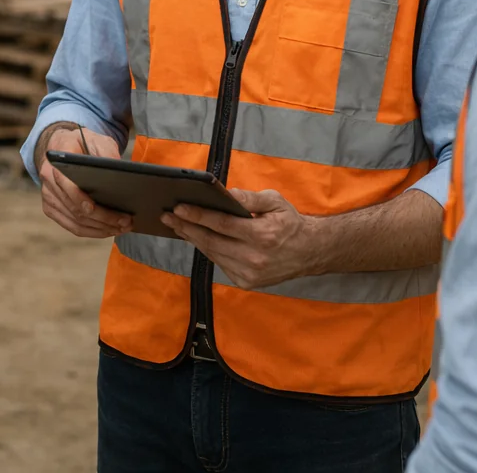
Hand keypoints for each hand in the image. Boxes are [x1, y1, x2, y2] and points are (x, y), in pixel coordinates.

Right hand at [38, 125, 132, 238]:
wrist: (61, 145)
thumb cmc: (82, 142)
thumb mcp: (97, 139)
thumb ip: (107, 154)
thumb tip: (121, 177)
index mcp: (56, 160)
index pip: (65, 184)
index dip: (81, 199)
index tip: (96, 208)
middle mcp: (47, 180)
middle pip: (74, 208)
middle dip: (102, 218)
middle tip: (126, 222)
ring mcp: (48, 196)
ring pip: (75, 221)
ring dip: (100, 229)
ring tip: (122, 228)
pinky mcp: (51, 208)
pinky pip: (72, 226)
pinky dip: (92, 232)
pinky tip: (108, 230)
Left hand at [161, 188, 320, 288]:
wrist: (309, 252)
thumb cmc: (290, 223)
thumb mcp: (276, 202)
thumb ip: (250, 197)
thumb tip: (227, 194)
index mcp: (263, 235)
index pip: (222, 224)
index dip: (198, 215)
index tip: (178, 208)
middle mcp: (255, 258)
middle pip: (211, 241)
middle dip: (186, 227)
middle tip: (167, 216)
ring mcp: (249, 273)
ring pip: (212, 254)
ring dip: (192, 238)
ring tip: (177, 225)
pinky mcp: (246, 282)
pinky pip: (219, 263)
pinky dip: (206, 250)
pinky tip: (196, 238)